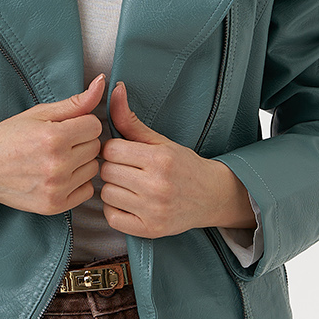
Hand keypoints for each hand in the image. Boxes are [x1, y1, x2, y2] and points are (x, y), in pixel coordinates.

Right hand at [0, 74, 103, 215]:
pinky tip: (59, 176)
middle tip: (58, 144)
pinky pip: (87, 191)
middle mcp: (57, 165)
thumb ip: (75, 102)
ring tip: (57, 160)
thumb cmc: (9, 137)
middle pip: (95, 147)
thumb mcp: (39, 113)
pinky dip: (77, 183)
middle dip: (81, 142)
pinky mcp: (55, 205)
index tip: (65, 127)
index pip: (95, 126)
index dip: (81, 124)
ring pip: (93, 169)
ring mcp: (57, 188)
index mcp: (54, 137)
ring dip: (81, 163)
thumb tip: (101, 82)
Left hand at [99, 81, 256, 238]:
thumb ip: (131, 120)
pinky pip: (111, 217)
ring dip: (113, 189)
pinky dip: (115, 209)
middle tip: (128, 169)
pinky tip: (129, 202)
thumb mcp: (160, 140)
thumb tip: (114, 89)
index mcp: (160, 159)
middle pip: (107, 171)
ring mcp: (153, 210)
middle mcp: (157, 186)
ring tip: (129, 186)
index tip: (124, 153)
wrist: (212, 197)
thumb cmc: (184, 165)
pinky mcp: (149, 230)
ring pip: (106, 194)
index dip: (114, 149)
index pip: (111, 150)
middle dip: (113, 168)